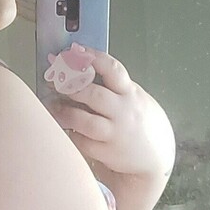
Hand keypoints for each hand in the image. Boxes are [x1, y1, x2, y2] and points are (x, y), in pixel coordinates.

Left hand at [48, 48, 175, 181]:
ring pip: (85, 121)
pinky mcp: (107, 153)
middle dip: (72, 86)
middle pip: (94, 94)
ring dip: (65, 112)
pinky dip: (71, 134)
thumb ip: (116, 88)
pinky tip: (64, 127)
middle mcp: (123, 112)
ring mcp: (115, 133)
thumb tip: (85, 70)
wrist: (157, 158)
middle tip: (56, 80)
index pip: (112, 69)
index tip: (74, 51)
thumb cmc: (141, 124)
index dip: (92, 58)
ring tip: (53, 106)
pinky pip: (83, 142)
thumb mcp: (136, 99)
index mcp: (131, 93)